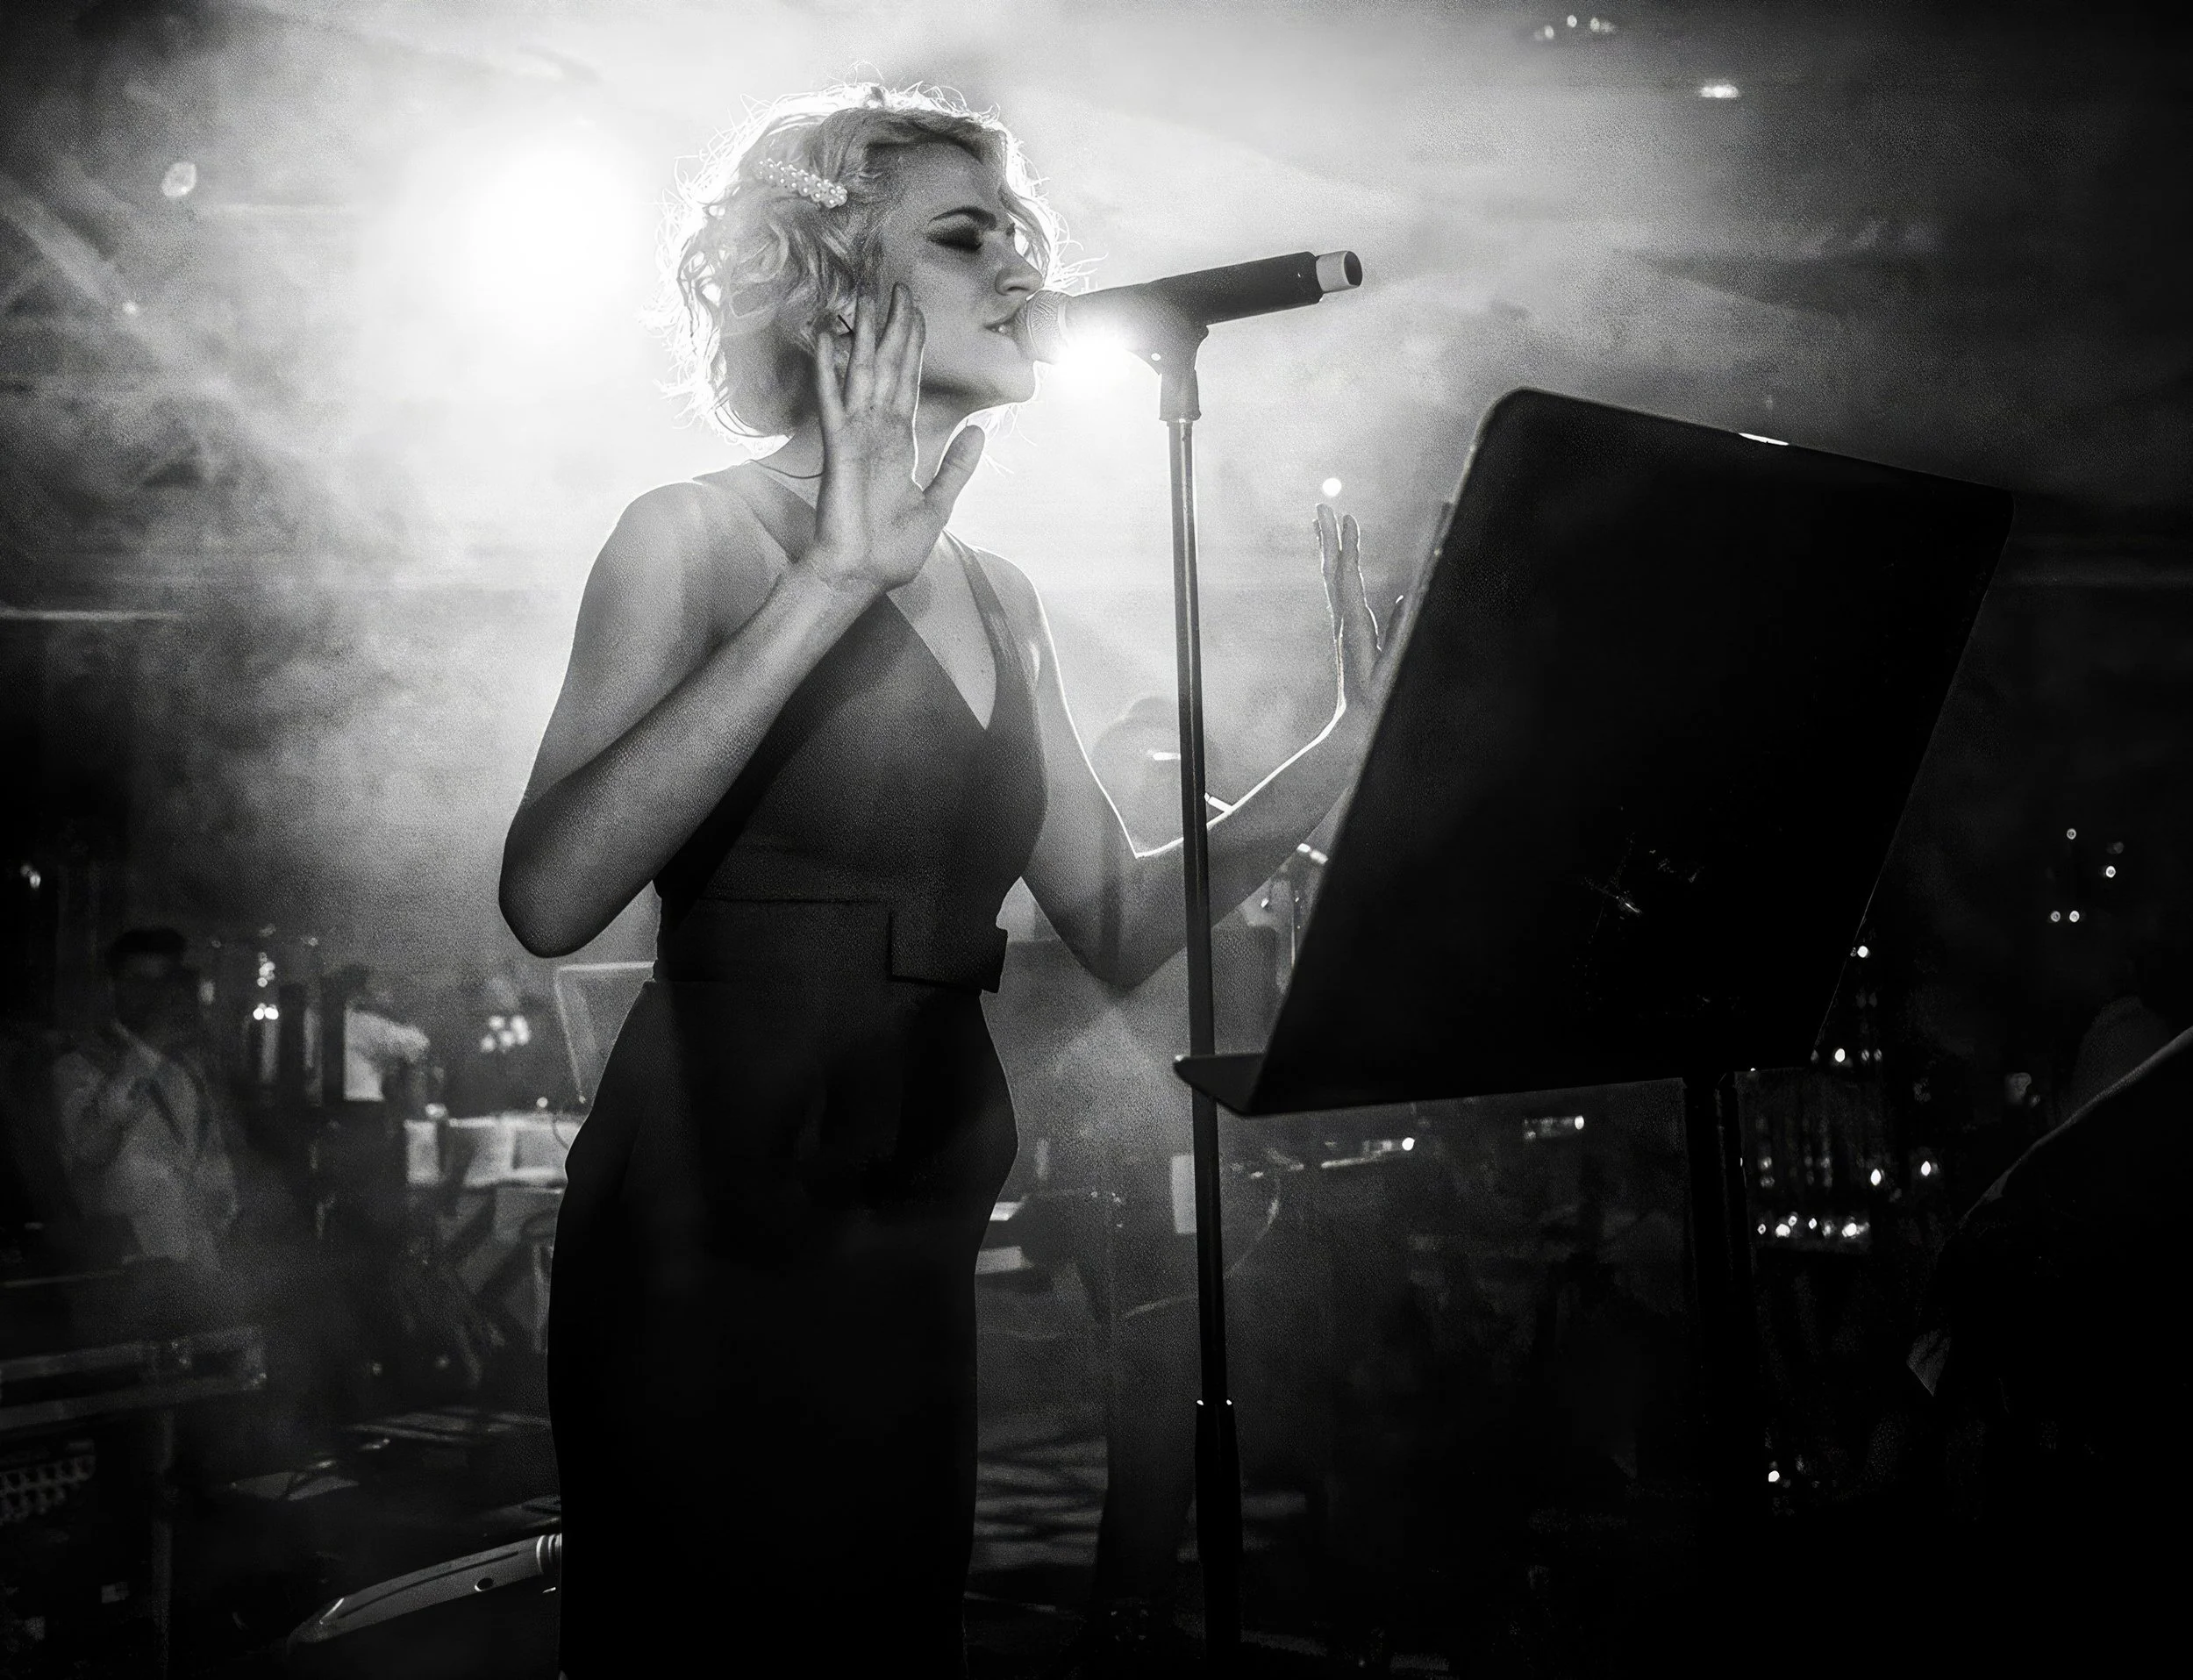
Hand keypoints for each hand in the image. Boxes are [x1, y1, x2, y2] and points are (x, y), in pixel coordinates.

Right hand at [807, 284, 984, 596]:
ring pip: (861, 375)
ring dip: (863, 337)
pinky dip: (828, 371)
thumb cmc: (892, 549)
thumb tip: (980, 432)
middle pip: (888, 369)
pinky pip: (833, 403)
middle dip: (894, 328)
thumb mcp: (938, 504)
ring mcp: (856, 437)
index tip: (917, 313)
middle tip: (898, 287)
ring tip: (865, 299)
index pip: (908, 383)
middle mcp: (878, 432)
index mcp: (900, 443)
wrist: (861, 576)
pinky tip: (824, 340)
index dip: (914, 347)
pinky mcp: (839, 449)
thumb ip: (957, 467)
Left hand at [1316, 502, 1406, 718]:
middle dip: (1328, 537)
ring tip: (1324, 524)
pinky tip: (1344, 562)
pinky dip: (1340, 569)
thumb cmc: (1379, 701)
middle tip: (1321, 506)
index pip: (1348, 578)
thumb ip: (1399, 634)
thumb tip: (1406, 597)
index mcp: (1353, 626)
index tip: (1348, 517)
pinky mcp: (1347, 632)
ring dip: (1330, 549)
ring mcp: (1342, 626)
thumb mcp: (1392, 667)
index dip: (1348, 547)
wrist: (1355, 728)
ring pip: (1333, 580)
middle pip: (1332, 571)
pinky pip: (1340, 591)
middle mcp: (1343, 621)